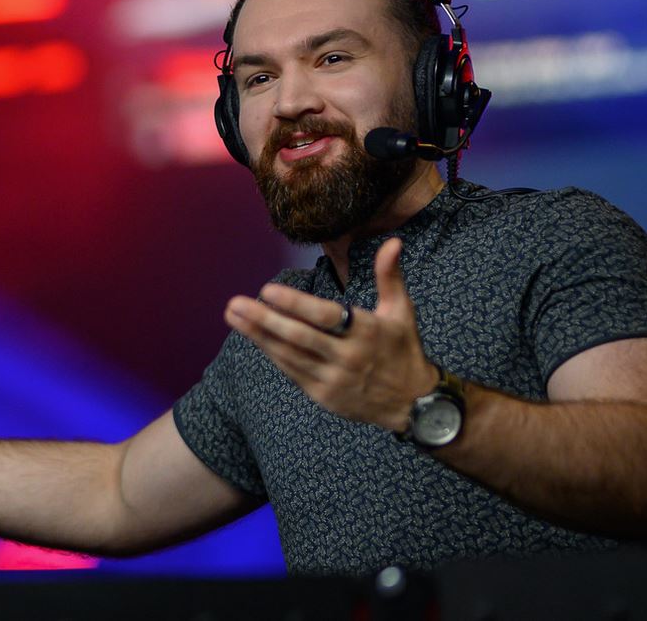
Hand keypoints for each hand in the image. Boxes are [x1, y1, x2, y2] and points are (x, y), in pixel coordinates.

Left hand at [224, 238, 437, 431]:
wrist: (414, 404)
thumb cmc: (403, 348)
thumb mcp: (402, 311)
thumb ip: (390, 276)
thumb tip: (393, 241)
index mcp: (366, 332)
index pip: (324, 316)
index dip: (294, 303)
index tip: (267, 289)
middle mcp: (348, 357)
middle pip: (300, 337)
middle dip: (264, 320)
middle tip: (235, 303)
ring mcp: (334, 379)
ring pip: (289, 355)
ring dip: (258, 335)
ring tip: (233, 315)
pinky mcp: (323, 395)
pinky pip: (291, 370)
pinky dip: (270, 352)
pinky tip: (252, 335)